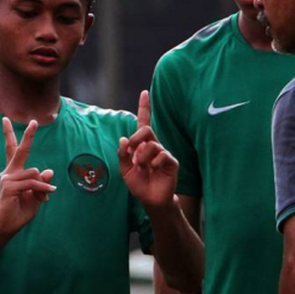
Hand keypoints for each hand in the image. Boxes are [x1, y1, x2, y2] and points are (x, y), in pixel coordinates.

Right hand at [0, 118, 55, 238]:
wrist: (6, 226)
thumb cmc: (20, 211)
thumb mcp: (37, 195)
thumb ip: (42, 182)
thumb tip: (49, 171)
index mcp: (14, 172)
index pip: (12, 150)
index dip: (10, 134)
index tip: (6, 119)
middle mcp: (9, 172)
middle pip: (19, 150)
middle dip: (28, 135)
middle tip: (34, 121)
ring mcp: (8, 179)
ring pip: (35, 173)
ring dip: (43, 186)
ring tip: (42, 197)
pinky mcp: (9, 187)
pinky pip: (33, 183)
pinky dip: (42, 189)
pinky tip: (45, 197)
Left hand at [118, 90, 178, 210]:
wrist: (151, 200)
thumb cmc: (139, 184)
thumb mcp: (125, 170)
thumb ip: (122, 155)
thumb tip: (124, 139)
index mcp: (142, 145)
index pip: (144, 123)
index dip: (144, 107)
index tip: (144, 93)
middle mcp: (154, 146)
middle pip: (146, 130)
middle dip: (136, 138)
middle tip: (133, 152)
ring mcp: (164, 153)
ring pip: (152, 145)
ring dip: (142, 158)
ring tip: (144, 168)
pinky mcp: (172, 162)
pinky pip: (162, 155)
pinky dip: (154, 163)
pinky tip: (154, 170)